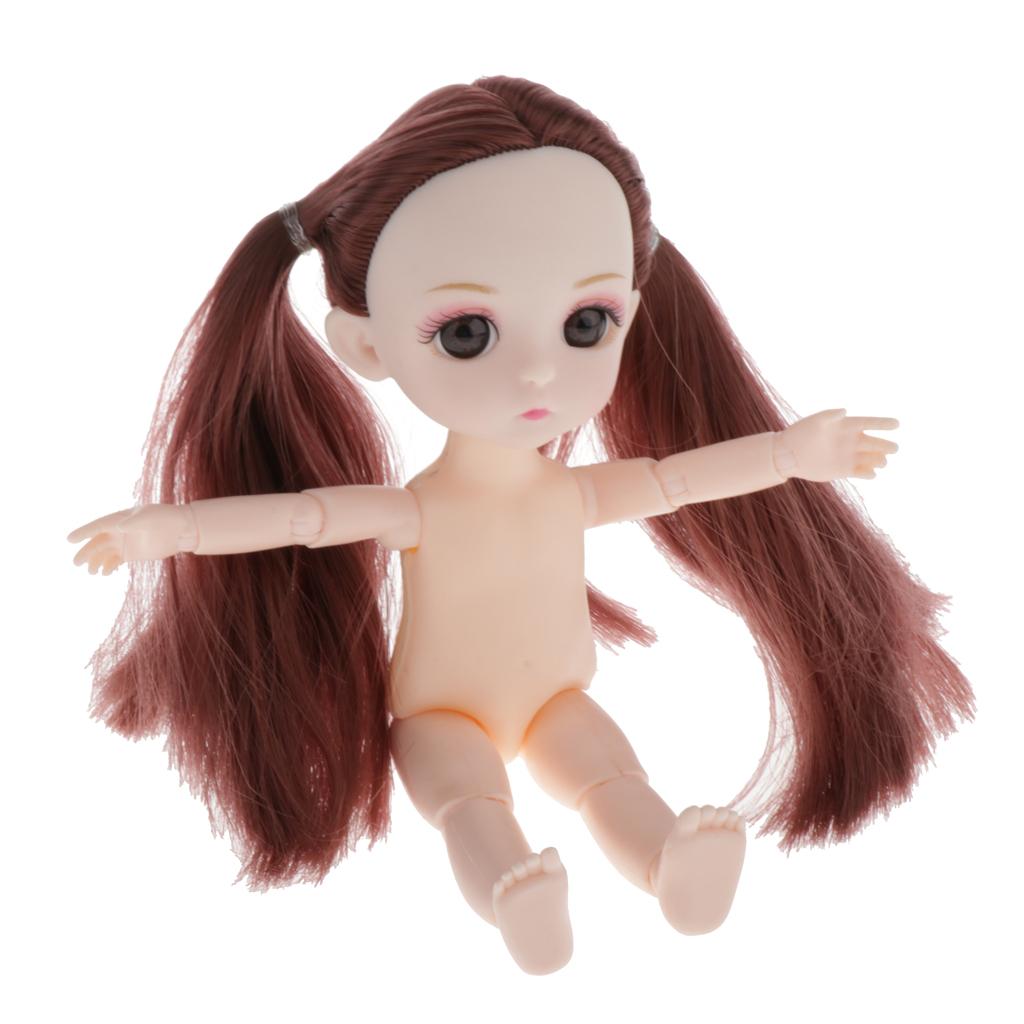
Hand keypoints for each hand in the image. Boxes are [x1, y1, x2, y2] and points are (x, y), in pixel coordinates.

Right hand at [67, 503, 196, 573]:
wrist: (181, 529)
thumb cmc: (165, 519)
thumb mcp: (149, 518)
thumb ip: (133, 522)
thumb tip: (118, 527)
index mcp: (120, 519)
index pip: (98, 526)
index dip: (83, 532)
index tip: (69, 539)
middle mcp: (119, 531)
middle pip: (98, 542)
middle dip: (86, 552)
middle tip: (76, 563)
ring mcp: (124, 542)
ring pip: (104, 553)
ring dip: (96, 562)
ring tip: (92, 572)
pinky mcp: (132, 553)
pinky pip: (115, 561)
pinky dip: (108, 567)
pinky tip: (105, 573)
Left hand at [772, 408, 899, 482]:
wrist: (788, 454)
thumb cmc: (801, 433)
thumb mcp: (815, 421)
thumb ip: (830, 415)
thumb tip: (845, 411)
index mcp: (847, 426)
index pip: (870, 423)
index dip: (883, 423)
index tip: (897, 424)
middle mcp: (851, 441)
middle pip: (875, 443)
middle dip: (886, 445)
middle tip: (893, 448)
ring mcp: (849, 456)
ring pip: (872, 459)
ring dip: (879, 460)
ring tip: (881, 461)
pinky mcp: (844, 471)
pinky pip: (862, 472)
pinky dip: (869, 473)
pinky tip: (871, 473)